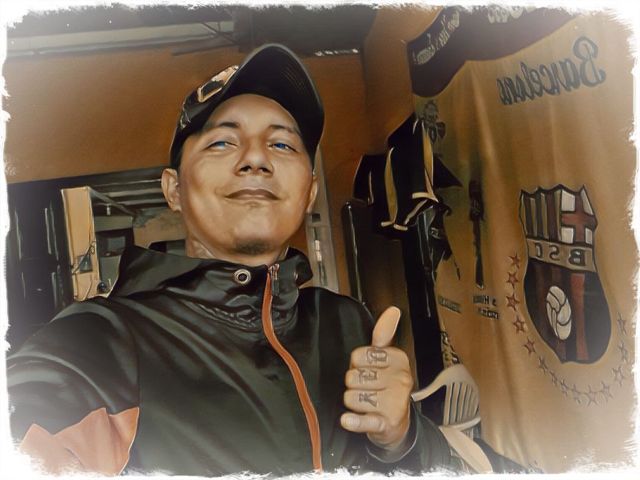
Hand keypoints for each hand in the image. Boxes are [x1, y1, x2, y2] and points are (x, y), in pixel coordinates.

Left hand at [340, 306, 412, 450]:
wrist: (397, 423)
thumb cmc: (388, 387)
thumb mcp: (387, 359)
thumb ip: (384, 334)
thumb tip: (393, 310)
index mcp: (398, 359)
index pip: (359, 355)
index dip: (356, 365)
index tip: (367, 371)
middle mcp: (400, 379)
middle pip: (353, 376)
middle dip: (354, 385)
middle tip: (367, 389)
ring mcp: (395, 402)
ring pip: (351, 397)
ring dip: (353, 403)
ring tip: (366, 404)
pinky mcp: (386, 423)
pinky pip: (361, 420)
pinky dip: (353, 421)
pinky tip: (348, 419)